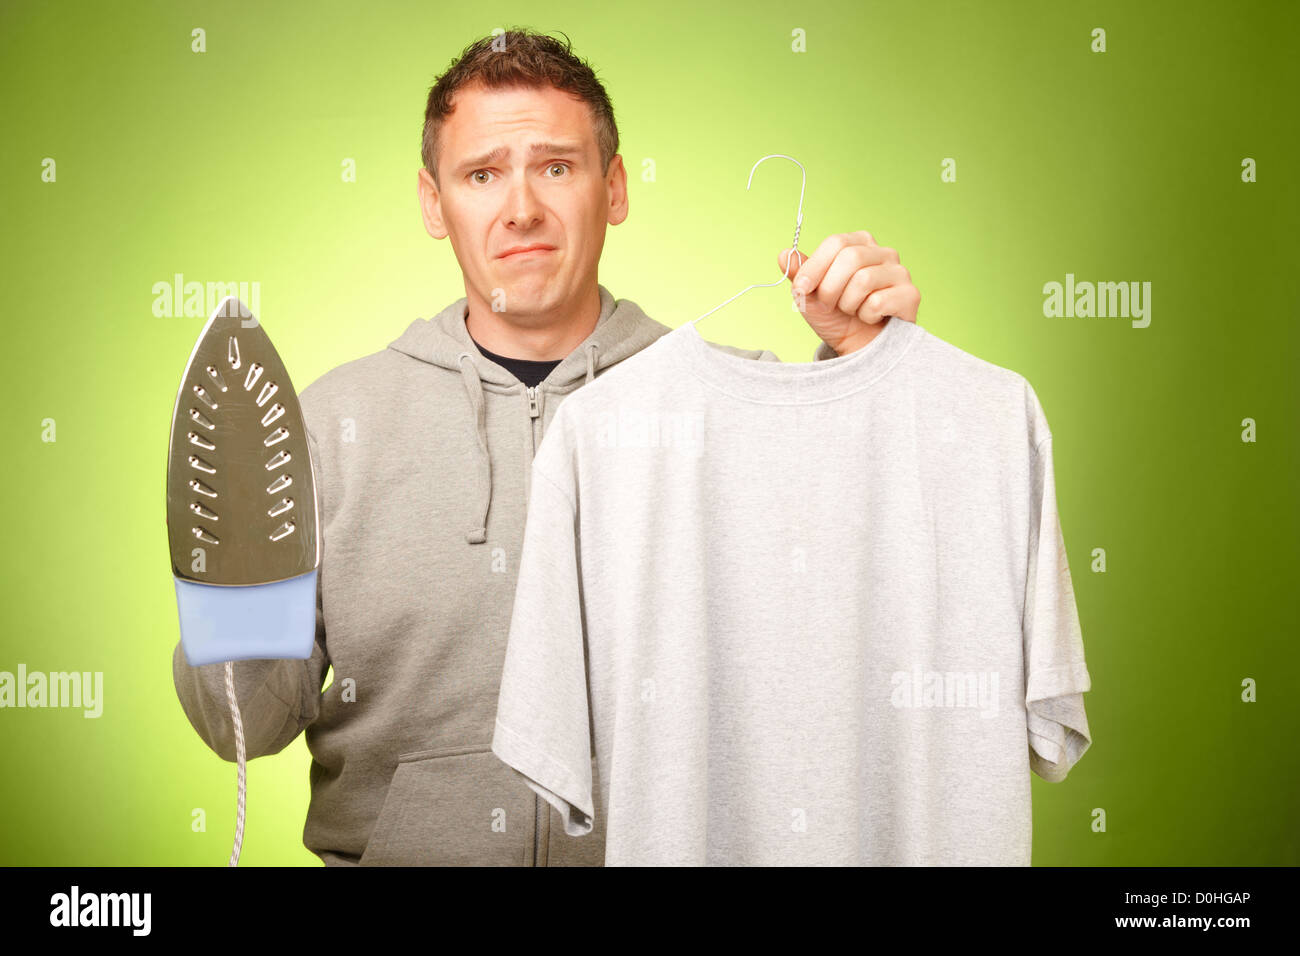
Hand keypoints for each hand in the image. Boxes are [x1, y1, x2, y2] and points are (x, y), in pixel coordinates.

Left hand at [778, 231, 920, 355]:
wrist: (858, 347)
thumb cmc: (836, 316)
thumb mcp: (811, 295)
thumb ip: (799, 274)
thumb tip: (784, 254)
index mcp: (859, 243)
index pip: (836, 242)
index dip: (815, 267)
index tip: (801, 289)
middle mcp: (884, 253)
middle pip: (850, 257)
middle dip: (830, 288)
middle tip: (830, 305)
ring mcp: (901, 273)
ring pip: (864, 280)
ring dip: (848, 304)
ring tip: (852, 311)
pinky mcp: (910, 295)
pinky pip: (878, 302)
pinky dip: (865, 316)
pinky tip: (870, 319)